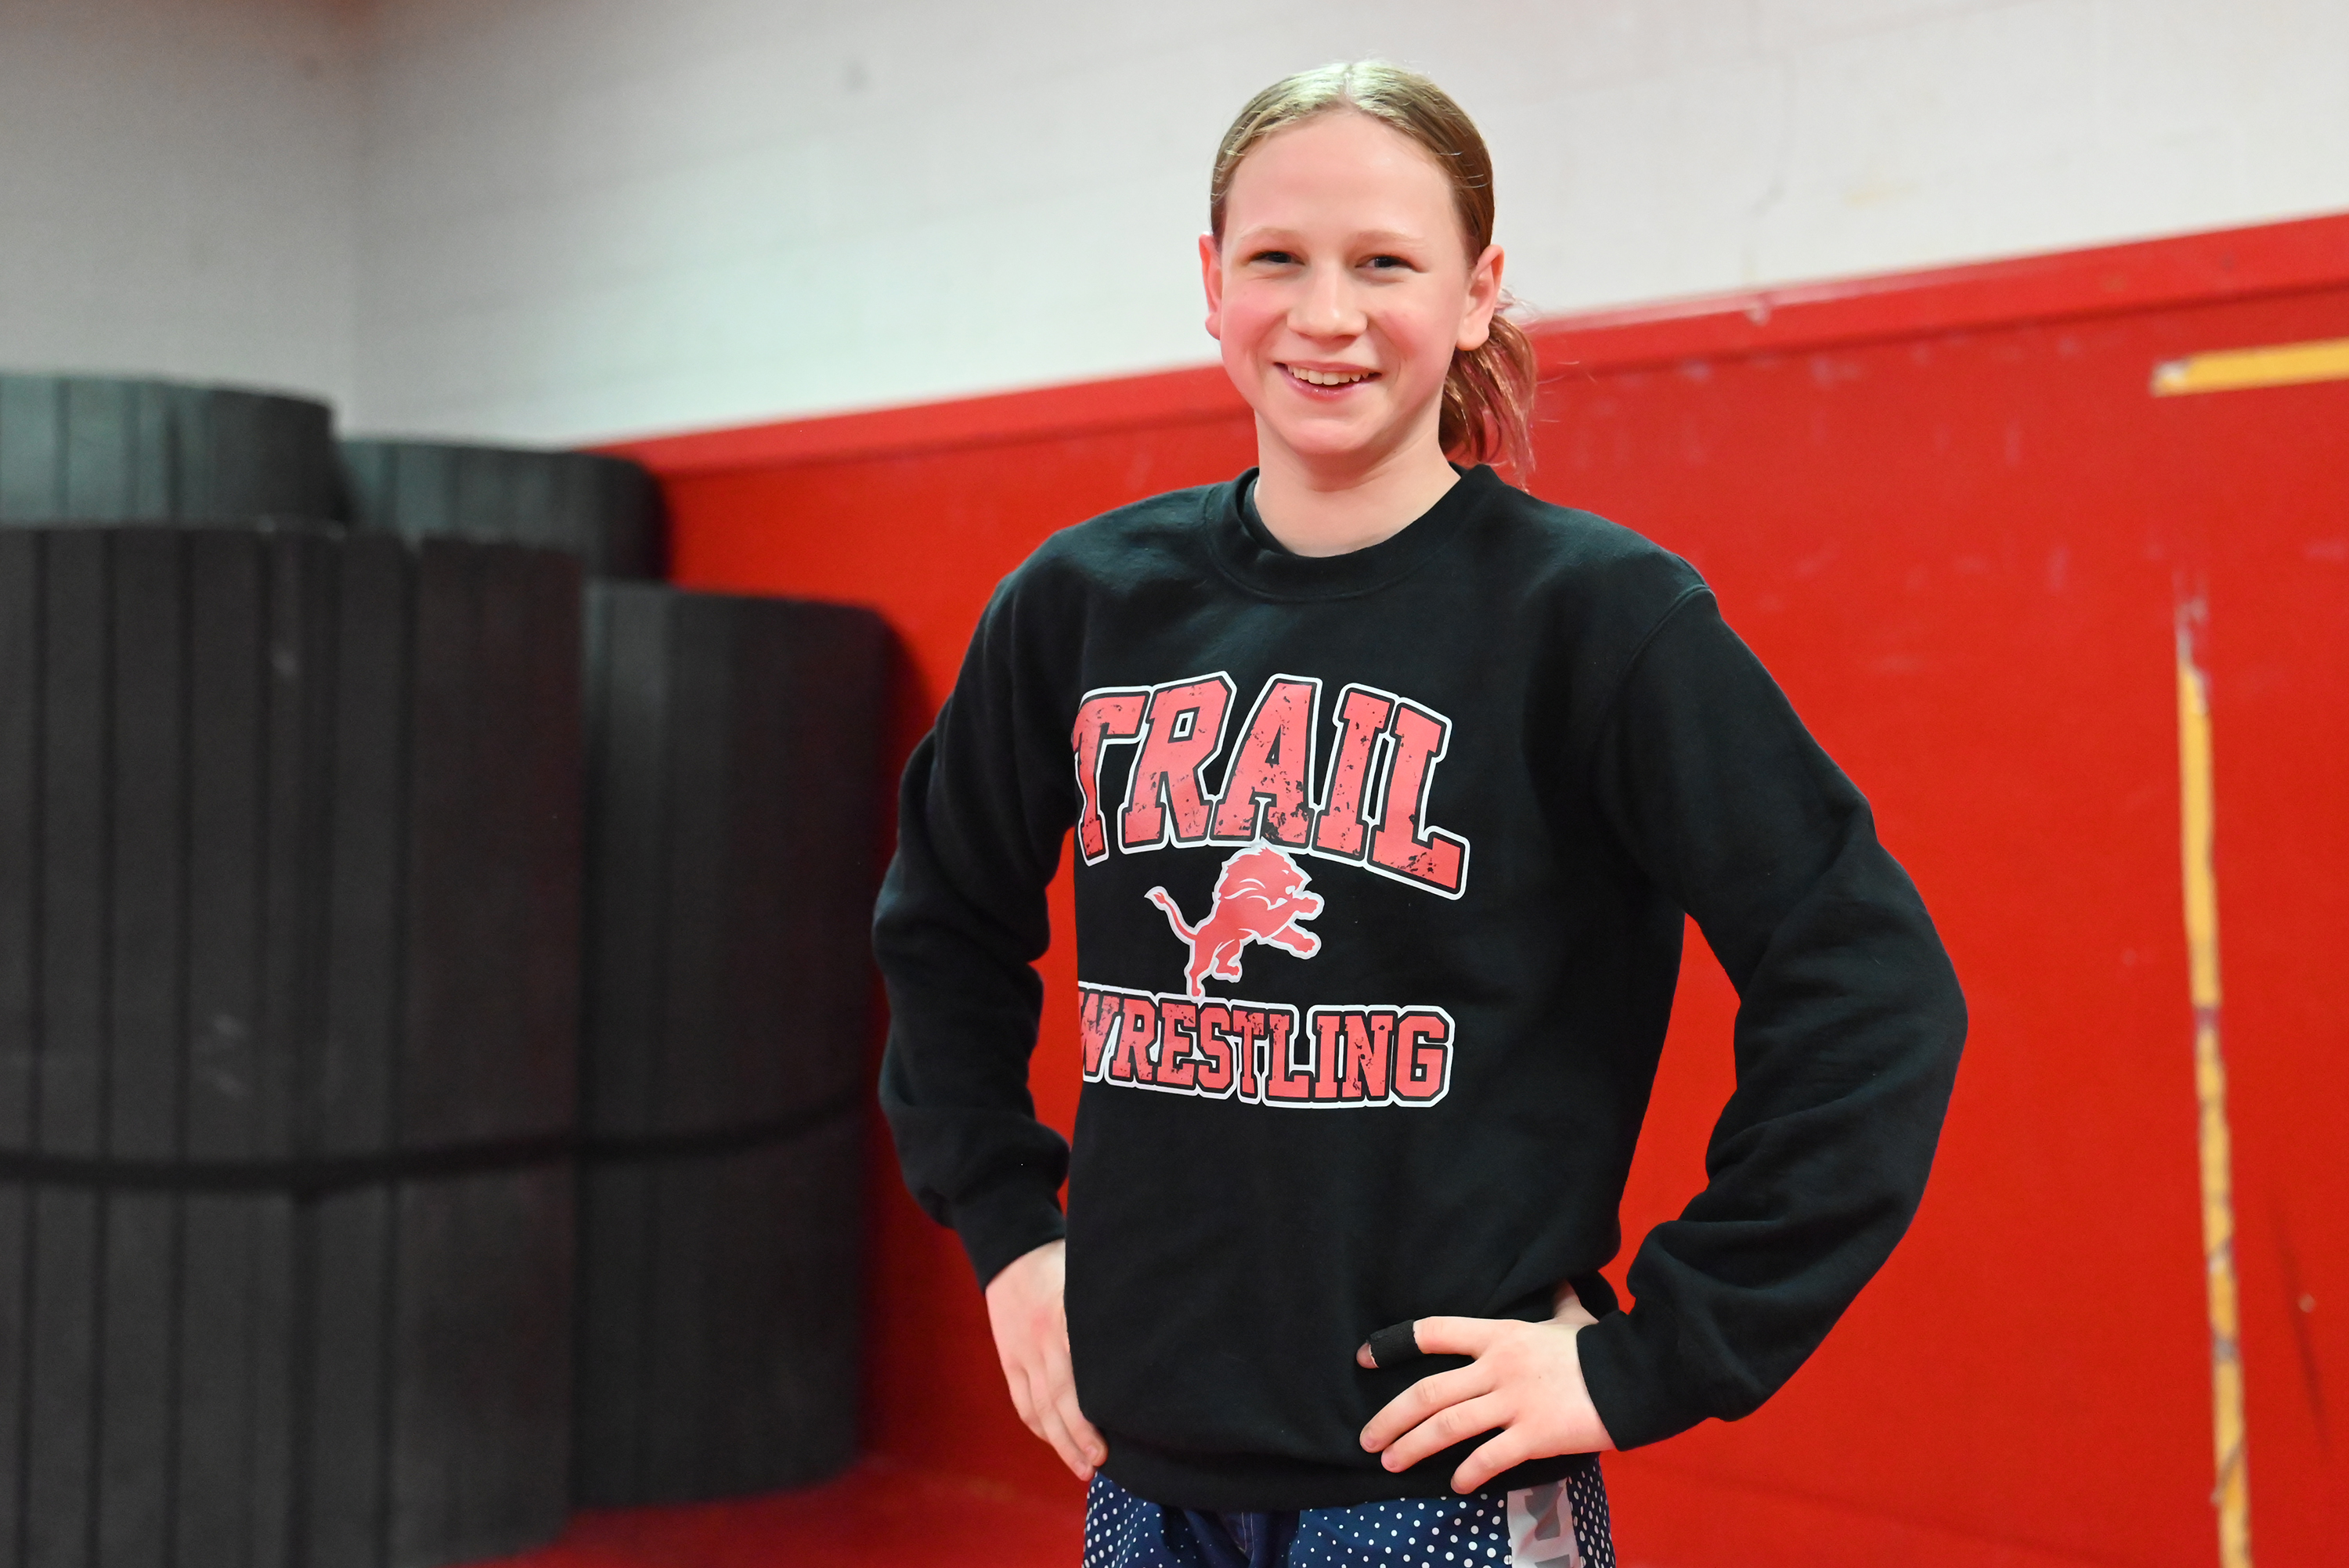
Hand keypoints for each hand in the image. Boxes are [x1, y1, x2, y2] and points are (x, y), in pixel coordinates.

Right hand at [984, 1239, 1105, 1481]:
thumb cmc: (1065, 1260)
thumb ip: (1113, 1305)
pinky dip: (1040, 1426)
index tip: (1119, 1429)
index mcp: (1067, 1314)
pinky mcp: (1010, 1359)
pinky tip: (1056, 1442)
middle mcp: (1044, 1338)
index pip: (1084, 1367)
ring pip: (1040, 1407)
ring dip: (1061, 1442)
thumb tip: (1154, 1326)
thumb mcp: (1093, 1275)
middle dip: (1080, 1436)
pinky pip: (1023, 1401)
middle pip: (1061, 1397)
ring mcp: (1023, 1352)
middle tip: (1102, 1464)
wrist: (1011, 1248)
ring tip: (1083, 1469)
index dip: (1098, 1404)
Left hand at [1355, 1285, 1616, 1492]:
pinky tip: (1456, 1484)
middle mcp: (1498, 1367)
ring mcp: (1514, 1402)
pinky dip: (1468, 1473)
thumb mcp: (1573, 1317)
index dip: (1394, 1343)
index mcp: (1500, 1335)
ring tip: (1391, 1464)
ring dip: (1413, 1447)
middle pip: (1428, 1392)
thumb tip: (1558, 1279)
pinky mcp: (1534, 1435)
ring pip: (1448, 1427)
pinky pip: (1489, 1458)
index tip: (1363, 1358)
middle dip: (1391, 1418)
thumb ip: (1556, 1301)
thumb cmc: (1602, 1347)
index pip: (1434, 1332)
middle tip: (1368, 1439)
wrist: (1638, 1376)